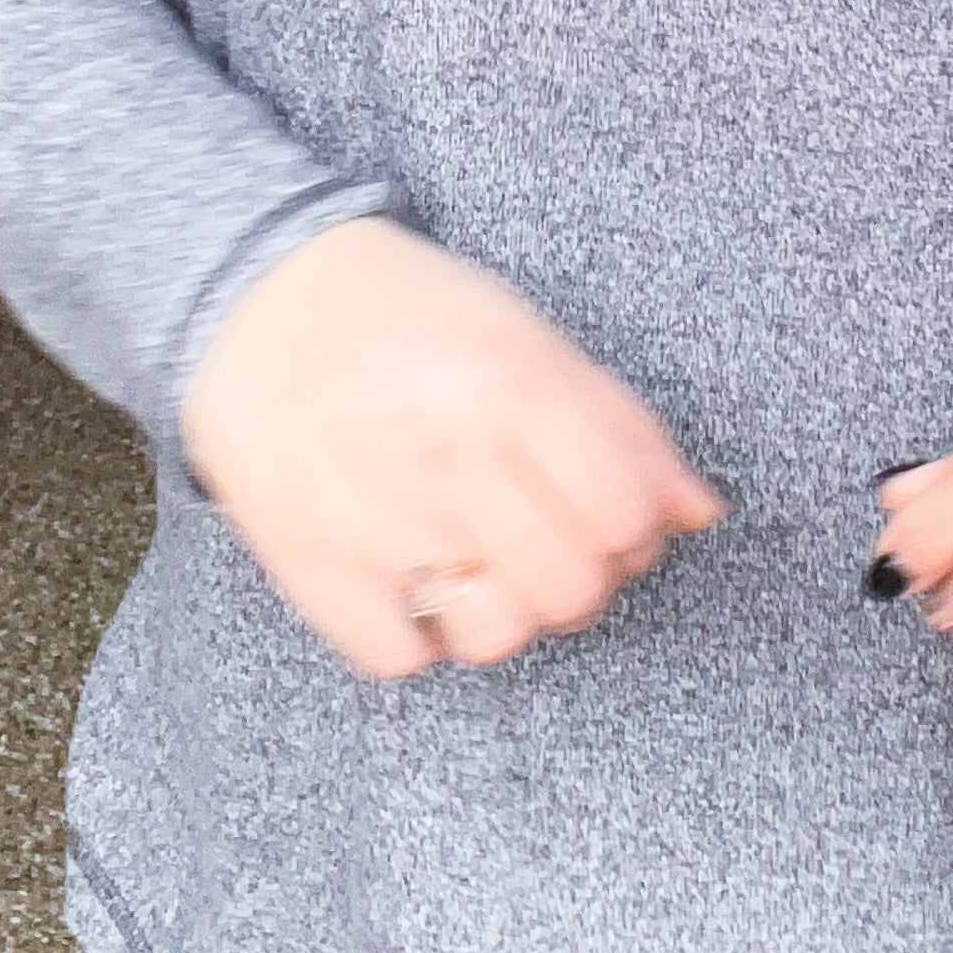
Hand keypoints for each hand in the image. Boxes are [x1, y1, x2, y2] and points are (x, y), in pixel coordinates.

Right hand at [179, 218, 720, 678]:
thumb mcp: (526, 335)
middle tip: (547, 541)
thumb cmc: (406, 314)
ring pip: (495, 635)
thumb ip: (619, 425)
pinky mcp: (309, 562)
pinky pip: (401, 655)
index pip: (624, 516)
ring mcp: (374, 515)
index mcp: (508, 384)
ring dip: (505, 612)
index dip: (636, 529)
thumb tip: (697, 512)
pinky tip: (412, 574)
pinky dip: (418, 630)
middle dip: (579, 575)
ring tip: (482, 563)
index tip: (609, 515)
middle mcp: (444, 454)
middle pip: (571, 587)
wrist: (255, 297)